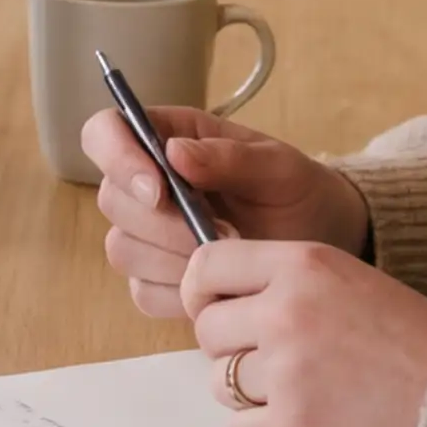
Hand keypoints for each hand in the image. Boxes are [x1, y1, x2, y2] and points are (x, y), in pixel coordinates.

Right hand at [79, 104, 370, 318]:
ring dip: (174, 260)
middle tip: (221, 233)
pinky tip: (219, 285)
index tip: (158, 190)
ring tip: (229, 256)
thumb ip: (229, 157)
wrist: (321, 244)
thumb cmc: (298, 193)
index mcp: (168, 137)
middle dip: (162, 224)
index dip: (116, 157)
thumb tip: (175, 152)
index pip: (105, 133)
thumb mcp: (278, 167)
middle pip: (111, 199)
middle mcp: (147, 183)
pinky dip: (180, 294)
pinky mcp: (156, 280)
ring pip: (123, 249)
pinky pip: (143, 292)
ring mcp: (147, 235)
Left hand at [178, 237, 426, 426]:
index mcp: (304, 265)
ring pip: (220, 383)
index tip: (213, 310)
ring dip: (252, 394)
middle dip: (233, 350)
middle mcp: (287, 311)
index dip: (202, 293)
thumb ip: (291, 285)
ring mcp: (287, 373)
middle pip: (209, 331)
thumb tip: (223, 305)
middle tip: (279, 364)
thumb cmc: (420, 347)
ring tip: (309, 394)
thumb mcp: (354, 283)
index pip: (208, 265)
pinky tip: (314, 425)